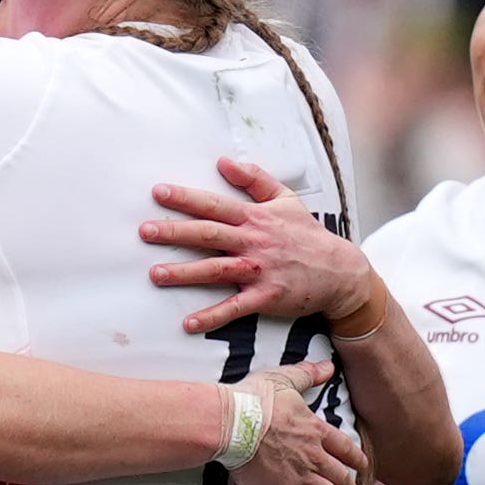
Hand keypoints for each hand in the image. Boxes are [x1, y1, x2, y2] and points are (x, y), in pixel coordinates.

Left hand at [143, 154, 377, 336]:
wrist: (339, 271)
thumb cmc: (308, 234)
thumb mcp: (286, 199)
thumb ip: (255, 178)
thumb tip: (224, 161)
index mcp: (255, 218)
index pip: (215, 205)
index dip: (186, 198)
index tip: (158, 192)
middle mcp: (254, 242)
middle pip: (209, 234)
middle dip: (175, 232)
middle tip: (144, 231)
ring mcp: (259, 271)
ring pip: (216, 270)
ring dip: (184, 273)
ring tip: (154, 274)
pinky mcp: (265, 297)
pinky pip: (234, 308)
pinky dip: (212, 316)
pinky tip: (188, 323)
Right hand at [229, 366, 368, 484]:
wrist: (232, 423)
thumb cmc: (254, 400)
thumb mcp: (285, 379)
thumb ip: (308, 374)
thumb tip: (327, 365)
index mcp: (316, 430)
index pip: (345, 448)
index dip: (356, 460)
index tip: (363, 469)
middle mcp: (314, 456)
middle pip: (342, 477)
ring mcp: (300, 477)